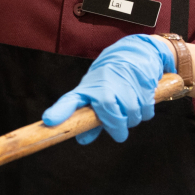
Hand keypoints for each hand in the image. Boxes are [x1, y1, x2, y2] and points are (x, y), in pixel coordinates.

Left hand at [41, 34, 175, 143]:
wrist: (134, 54)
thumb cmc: (110, 81)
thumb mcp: (96, 98)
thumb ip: (91, 121)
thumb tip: (82, 140)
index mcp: (87, 89)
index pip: (70, 101)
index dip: (60, 111)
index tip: (49, 120)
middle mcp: (103, 83)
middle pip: (108, 109)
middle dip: (117, 125)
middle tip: (119, 131)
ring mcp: (123, 80)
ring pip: (131, 113)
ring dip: (132, 120)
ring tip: (130, 109)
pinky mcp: (143, 81)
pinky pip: (146, 110)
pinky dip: (144, 113)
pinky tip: (140, 102)